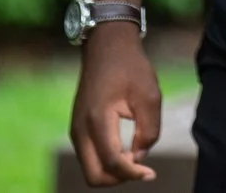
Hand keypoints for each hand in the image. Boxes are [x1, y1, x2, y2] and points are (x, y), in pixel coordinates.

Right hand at [69, 30, 161, 184]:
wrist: (107, 45)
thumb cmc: (131, 67)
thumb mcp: (150, 96)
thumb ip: (148, 131)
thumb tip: (139, 158)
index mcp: (98, 119)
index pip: (111, 162)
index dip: (132, 173)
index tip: (150, 172)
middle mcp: (80, 128)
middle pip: (94, 176)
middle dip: (118, 179)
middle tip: (141, 169)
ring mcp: (75, 129)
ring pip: (90, 169)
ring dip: (112, 172)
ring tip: (134, 158)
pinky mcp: (77, 128)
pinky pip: (88, 157)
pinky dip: (105, 162)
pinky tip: (124, 151)